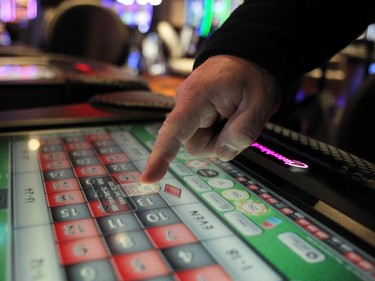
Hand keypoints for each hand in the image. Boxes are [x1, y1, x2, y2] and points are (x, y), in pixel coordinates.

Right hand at [140, 55, 282, 183]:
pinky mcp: (193, 111)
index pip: (173, 131)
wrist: (248, 55)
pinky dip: (218, 131)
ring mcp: (188, 107)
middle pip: (194, 145)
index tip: (147, 179)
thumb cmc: (253, 75)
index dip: (160, 157)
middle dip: (218, 143)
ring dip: (220, 137)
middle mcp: (185, 102)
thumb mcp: (261, 103)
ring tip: (234, 114)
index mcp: (197, 97)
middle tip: (239, 119)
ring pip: (199, 142)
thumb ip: (243, 132)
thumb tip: (222, 153)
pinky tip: (228, 115)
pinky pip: (202, 133)